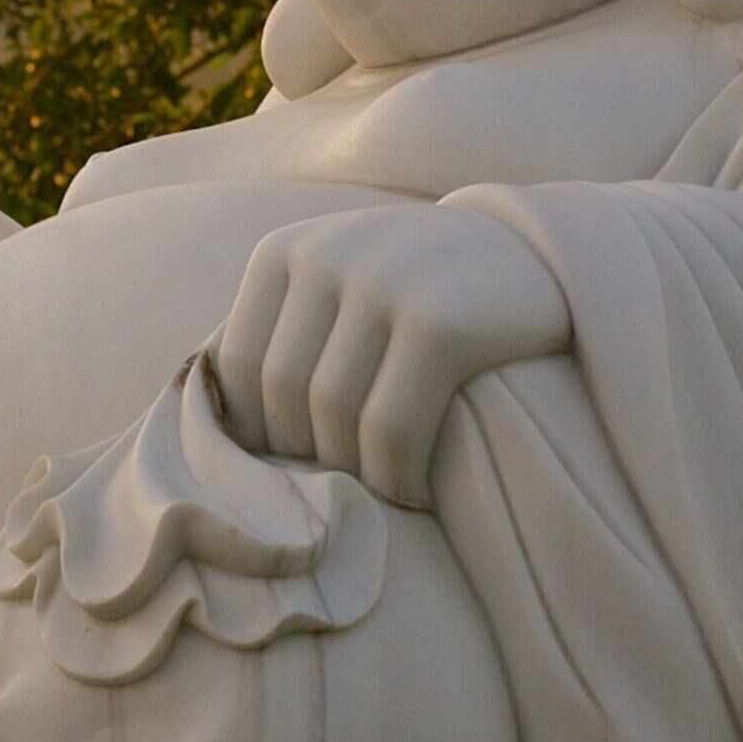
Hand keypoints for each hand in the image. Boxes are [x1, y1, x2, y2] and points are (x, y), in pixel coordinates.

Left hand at [209, 204, 569, 508]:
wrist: (536, 253)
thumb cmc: (421, 289)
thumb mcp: (338, 284)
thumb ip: (278, 334)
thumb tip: (206, 425)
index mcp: (282, 253)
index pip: (236, 369)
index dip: (257, 431)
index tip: (298, 461)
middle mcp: (324, 258)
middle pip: (281, 399)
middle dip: (309, 456)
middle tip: (347, 483)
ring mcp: (384, 285)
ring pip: (332, 419)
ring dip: (357, 473)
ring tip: (385, 486)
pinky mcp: (439, 323)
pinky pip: (390, 430)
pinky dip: (397, 476)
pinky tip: (416, 488)